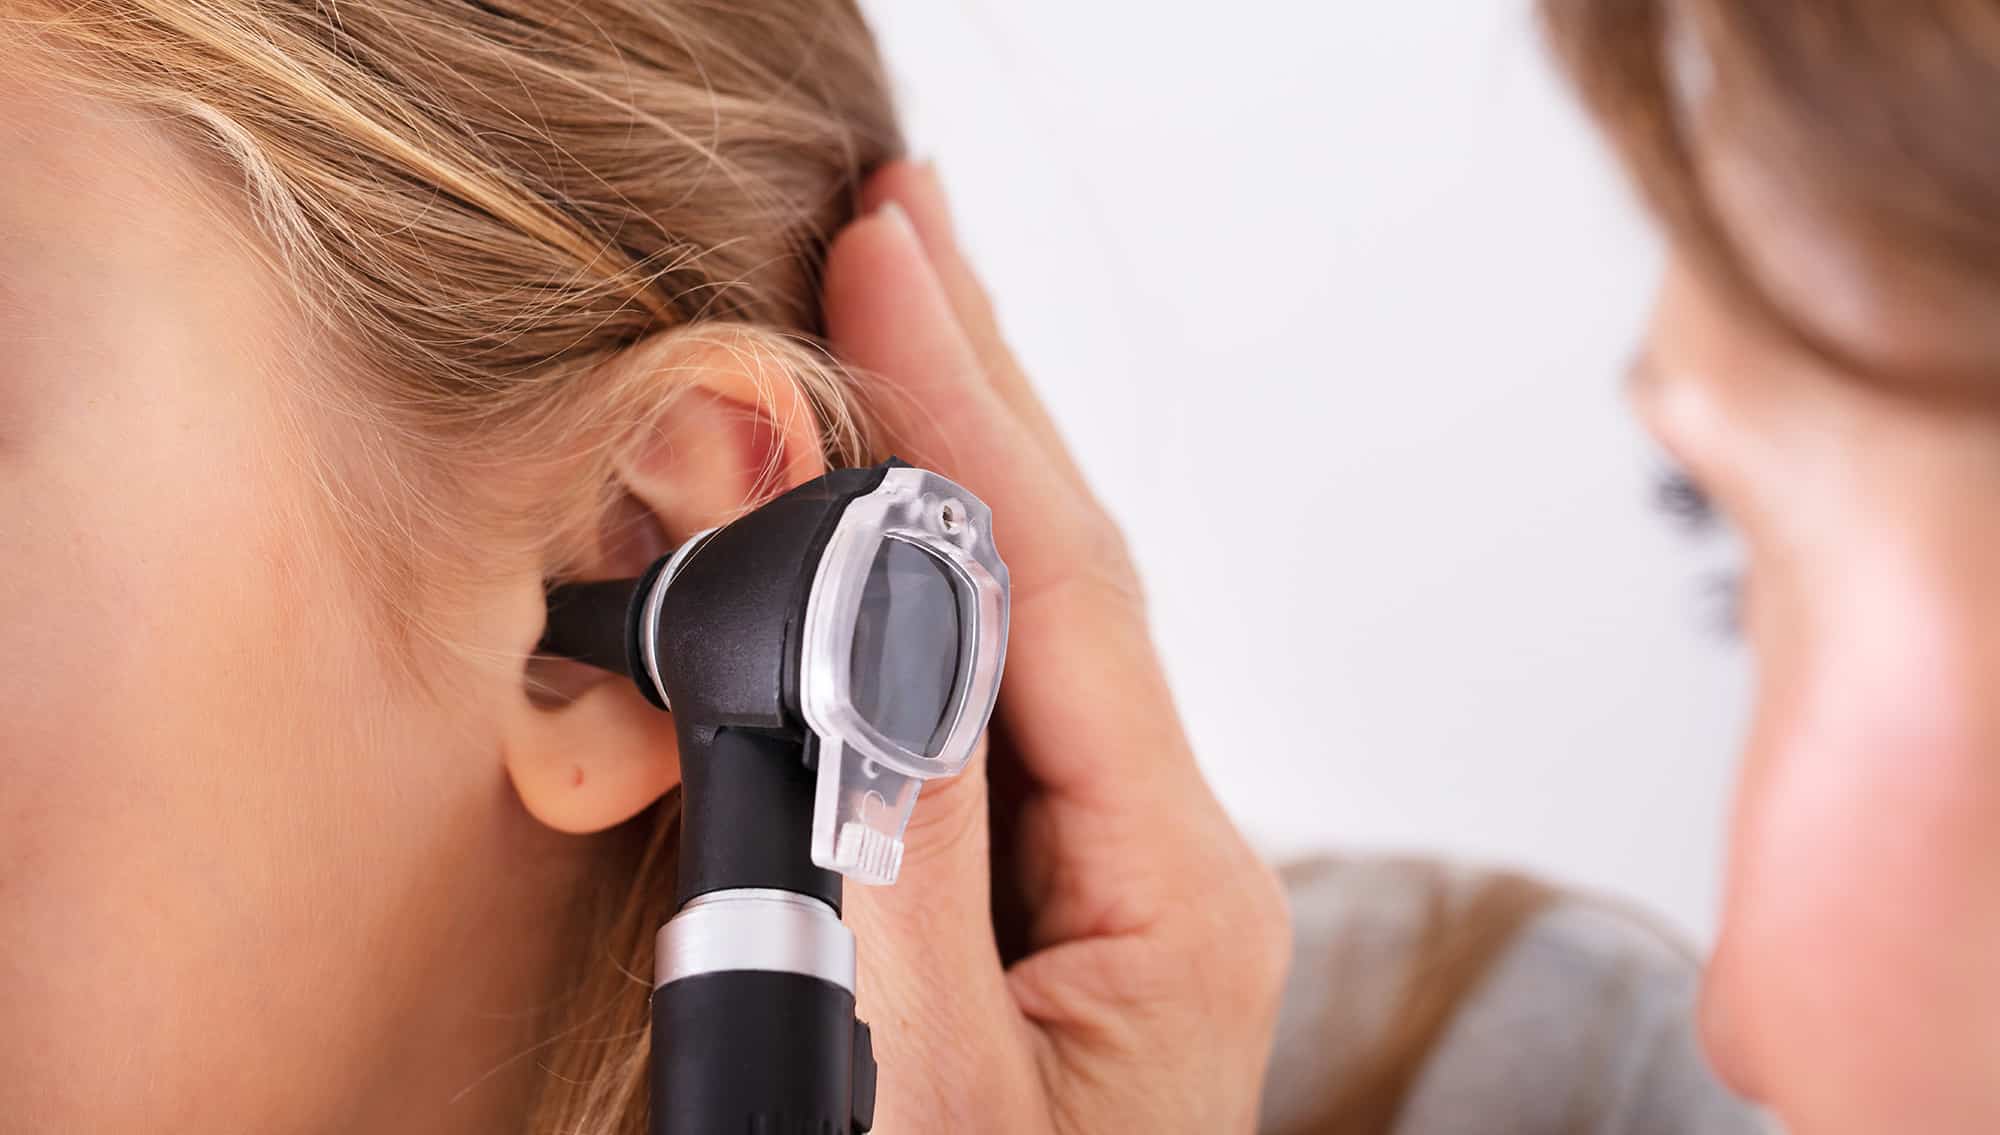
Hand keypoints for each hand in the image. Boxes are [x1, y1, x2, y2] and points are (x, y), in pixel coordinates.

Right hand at [823, 161, 1292, 1133]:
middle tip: (897, 226)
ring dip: (909, 480)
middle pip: (1053, 574)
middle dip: (970, 393)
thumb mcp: (928, 1098)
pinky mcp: (1004, 909)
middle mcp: (1149, 865)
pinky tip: (835, 537)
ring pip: (993, 633)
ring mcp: (1080, 883)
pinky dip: (864, 607)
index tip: (888, 258)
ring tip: (865, 337)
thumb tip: (859, 612)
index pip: (1059, 594)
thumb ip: (893, 858)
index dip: (968, 410)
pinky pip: (940, 718)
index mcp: (1176, 901)